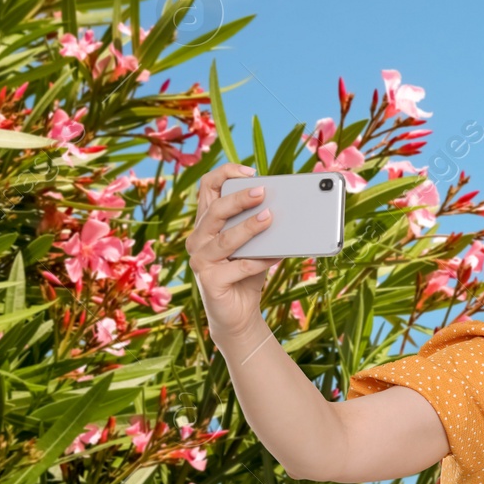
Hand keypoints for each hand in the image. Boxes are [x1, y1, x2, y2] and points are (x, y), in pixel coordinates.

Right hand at [186, 163, 280, 346]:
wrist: (238, 312)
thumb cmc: (246, 272)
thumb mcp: (255, 244)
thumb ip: (261, 226)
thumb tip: (286, 206)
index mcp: (207, 223)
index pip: (207, 188)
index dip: (225, 174)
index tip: (250, 171)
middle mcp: (198, 238)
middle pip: (215, 210)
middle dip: (239, 198)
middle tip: (262, 192)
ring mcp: (200, 260)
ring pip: (225, 239)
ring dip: (249, 227)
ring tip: (270, 218)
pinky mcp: (209, 281)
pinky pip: (238, 267)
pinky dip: (260, 261)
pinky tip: (279, 255)